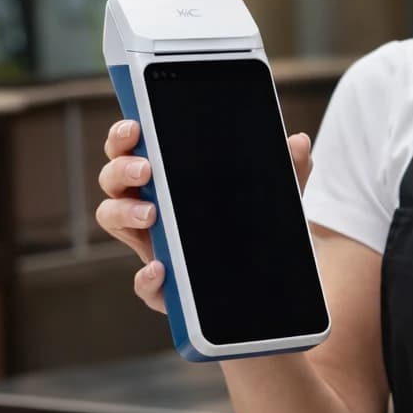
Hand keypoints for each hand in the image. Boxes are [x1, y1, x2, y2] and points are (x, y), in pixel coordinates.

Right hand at [95, 119, 313, 313]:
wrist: (272, 286)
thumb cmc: (258, 229)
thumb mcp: (276, 196)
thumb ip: (288, 168)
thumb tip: (299, 142)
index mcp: (170, 180)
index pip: (135, 150)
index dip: (125, 136)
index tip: (135, 125)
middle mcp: (152, 208)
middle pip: (114, 180)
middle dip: (120, 169)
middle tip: (146, 169)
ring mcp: (153, 246)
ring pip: (112, 221)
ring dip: (123, 213)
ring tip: (151, 214)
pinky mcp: (163, 287)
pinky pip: (142, 283)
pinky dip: (145, 277)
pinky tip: (160, 269)